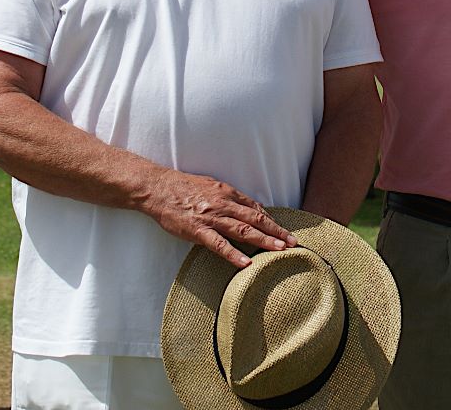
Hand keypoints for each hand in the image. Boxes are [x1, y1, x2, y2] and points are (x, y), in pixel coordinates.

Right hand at [143, 169, 298, 266]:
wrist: (158, 189)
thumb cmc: (184, 187)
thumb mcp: (212, 186)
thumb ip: (230, 197)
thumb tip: (248, 208)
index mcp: (228, 193)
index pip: (256, 208)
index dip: (272, 220)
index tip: (284, 231)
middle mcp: (223, 204)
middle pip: (256, 219)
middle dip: (276, 231)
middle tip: (293, 242)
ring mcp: (211, 218)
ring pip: (243, 230)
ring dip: (264, 240)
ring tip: (279, 250)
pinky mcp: (197, 231)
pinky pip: (218, 244)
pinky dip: (233, 254)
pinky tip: (246, 263)